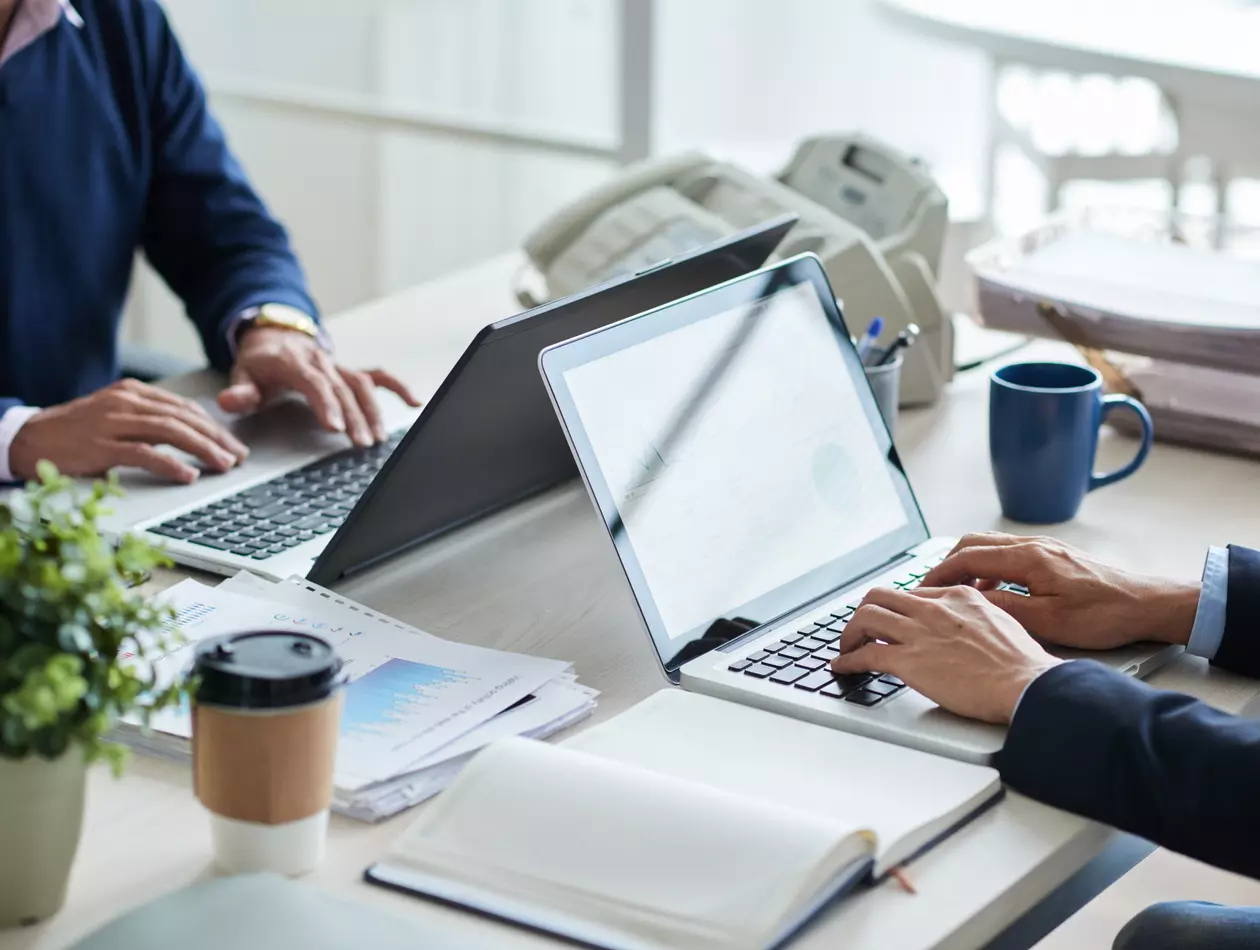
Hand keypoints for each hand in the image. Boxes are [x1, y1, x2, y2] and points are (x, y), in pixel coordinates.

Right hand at [10, 380, 248, 483]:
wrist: (28, 438)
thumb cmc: (76, 431)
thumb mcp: (116, 415)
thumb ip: (151, 417)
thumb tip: (194, 429)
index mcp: (132, 392)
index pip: (184, 407)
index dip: (214, 426)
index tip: (234, 444)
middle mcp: (125, 403)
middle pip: (183, 418)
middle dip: (216, 438)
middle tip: (239, 456)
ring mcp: (112, 423)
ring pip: (170, 432)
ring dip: (203, 449)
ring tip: (224, 464)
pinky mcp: (100, 446)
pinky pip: (143, 453)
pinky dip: (171, 464)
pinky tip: (189, 475)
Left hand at [218, 328, 420, 446]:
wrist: (274, 337)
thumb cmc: (260, 364)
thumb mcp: (242, 374)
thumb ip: (239, 391)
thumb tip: (230, 401)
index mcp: (294, 361)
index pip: (314, 382)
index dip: (326, 404)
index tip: (335, 426)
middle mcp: (321, 361)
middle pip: (342, 389)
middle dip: (354, 417)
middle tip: (360, 443)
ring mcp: (338, 365)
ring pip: (362, 385)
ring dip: (373, 411)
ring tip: (377, 438)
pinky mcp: (349, 370)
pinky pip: (378, 376)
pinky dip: (397, 387)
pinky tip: (413, 402)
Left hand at [832, 586, 1061, 723]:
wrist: (1025, 683)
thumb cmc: (1020, 663)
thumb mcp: (1001, 622)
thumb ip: (976, 617)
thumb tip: (966, 627)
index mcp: (957, 597)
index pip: (912, 594)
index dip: (896, 609)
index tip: (890, 620)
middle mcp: (934, 609)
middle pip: (880, 596)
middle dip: (865, 612)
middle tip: (861, 630)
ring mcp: (919, 633)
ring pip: (865, 618)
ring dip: (850, 634)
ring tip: (846, 647)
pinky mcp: (909, 661)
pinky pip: (865, 655)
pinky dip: (848, 660)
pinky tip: (843, 667)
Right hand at [920, 533, 1199, 649]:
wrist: (1148, 604)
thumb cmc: (1105, 614)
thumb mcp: (1049, 620)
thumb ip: (1005, 607)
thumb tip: (970, 600)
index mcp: (1028, 558)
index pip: (968, 557)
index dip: (938, 573)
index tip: (920, 589)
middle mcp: (1034, 545)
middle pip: (973, 543)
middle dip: (946, 564)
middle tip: (930, 589)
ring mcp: (1045, 548)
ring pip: (991, 547)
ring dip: (967, 566)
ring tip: (956, 593)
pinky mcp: (1054, 556)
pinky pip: (1009, 554)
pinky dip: (989, 568)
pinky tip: (993, 593)